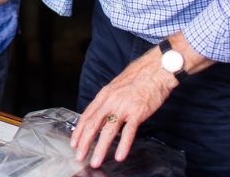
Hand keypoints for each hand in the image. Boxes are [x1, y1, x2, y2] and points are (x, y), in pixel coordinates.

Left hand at [70, 48, 176, 167]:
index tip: (74, 142)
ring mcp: (124, 107)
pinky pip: (129, 131)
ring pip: (108, 131)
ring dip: (100, 148)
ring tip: (96, 160)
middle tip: (79, 156)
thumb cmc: (138, 77)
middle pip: (93, 124)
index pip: (87, 115)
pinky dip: (123, 145)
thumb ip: (109, 100)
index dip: (79, 131)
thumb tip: (102, 113)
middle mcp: (111, 101)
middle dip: (84, 142)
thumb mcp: (117, 86)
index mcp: (104, 95)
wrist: (156, 69)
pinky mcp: (138, 112)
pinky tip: (119, 155)